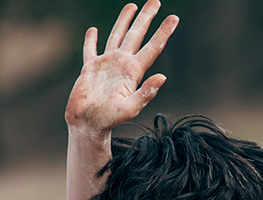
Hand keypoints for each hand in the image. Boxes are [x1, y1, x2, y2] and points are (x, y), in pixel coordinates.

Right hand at [65, 1, 178, 136]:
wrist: (87, 125)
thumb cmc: (109, 120)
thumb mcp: (130, 108)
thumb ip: (146, 93)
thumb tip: (163, 77)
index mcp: (133, 71)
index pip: (153, 47)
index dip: (164, 32)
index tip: (174, 17)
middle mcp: (122, 64)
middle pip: (137, 35)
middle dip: (146, 18)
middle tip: (156, 0)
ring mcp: (106, 64)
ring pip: (117, 36)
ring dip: (124, 21)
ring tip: (132, 6)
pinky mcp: (89, 68)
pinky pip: (90, 50)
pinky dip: (91, 40)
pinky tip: (94, 31)